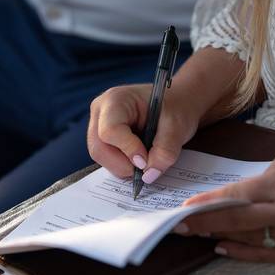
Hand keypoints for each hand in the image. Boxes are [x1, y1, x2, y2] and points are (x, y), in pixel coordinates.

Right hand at [87, 84, 201, 181]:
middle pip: (99, 148)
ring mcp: (98, 125)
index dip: (128, 150)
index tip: (147, 161)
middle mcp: (101, 111)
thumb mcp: (177, 127)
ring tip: (146, 160)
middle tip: (147, 167)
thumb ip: (165, 151)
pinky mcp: (103, 139)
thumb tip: (149, 175)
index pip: (110, 131)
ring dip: (124, 166)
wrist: (176, 104)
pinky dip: (123, 165)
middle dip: (123, 164)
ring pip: (101, 157)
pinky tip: (139, 158)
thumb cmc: (175, 107)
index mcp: (116, 99)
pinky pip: (105, 159)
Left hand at [179, 148, 274, 261]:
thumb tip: (231, 197)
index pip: (235, 196)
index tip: (184, 207)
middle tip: (178, 225)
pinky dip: (243, 253)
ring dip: (220, 236)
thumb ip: (260, 181)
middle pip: (236, 220)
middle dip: (204, 223)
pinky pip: (267, 255)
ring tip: (195, 234)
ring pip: (249, 238)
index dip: (208, 203)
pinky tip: (222, 248)